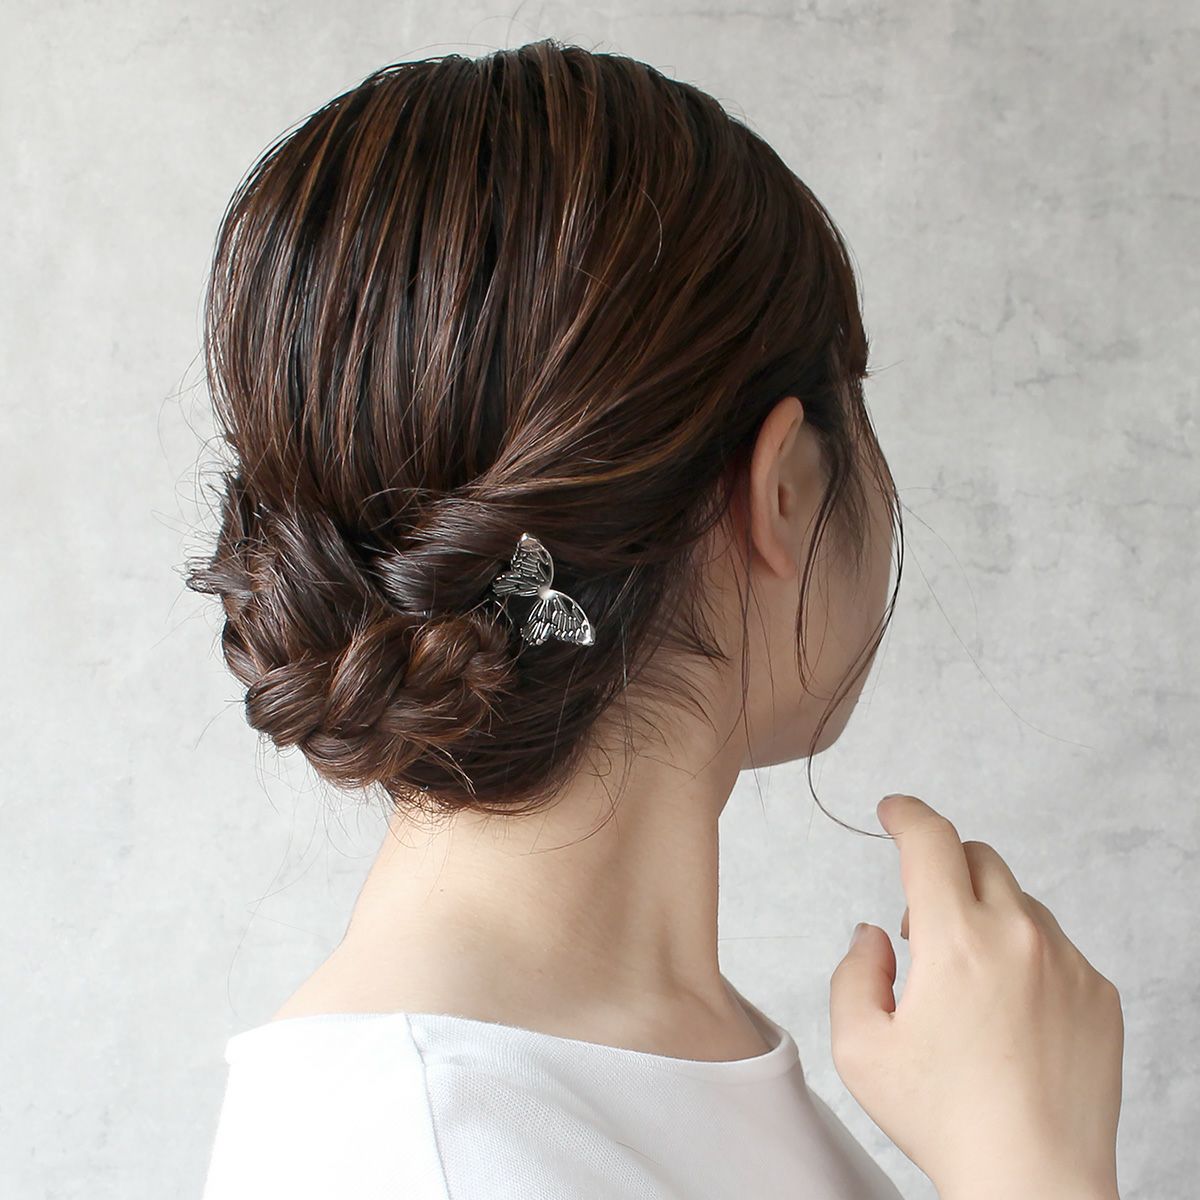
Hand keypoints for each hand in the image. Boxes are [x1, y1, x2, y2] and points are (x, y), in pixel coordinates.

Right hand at [828, 794, 1123, 1199]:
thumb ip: (854, 972)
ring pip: (1019, 902)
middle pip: (978, 857)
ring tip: (969, 988)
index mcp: (957, 941)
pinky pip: (1056, 947)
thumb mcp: (860, 1048)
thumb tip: (877, 937)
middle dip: (943, 871)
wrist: (1035, 1183)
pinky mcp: (1100, 995)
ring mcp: (1068, 964)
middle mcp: (1020, 937)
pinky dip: (1026, 957)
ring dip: (986, 917)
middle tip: (923, 931)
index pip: (930, 839)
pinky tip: (1010, 1016)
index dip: (905, 813)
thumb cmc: (947, 1122)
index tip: (893, 811)